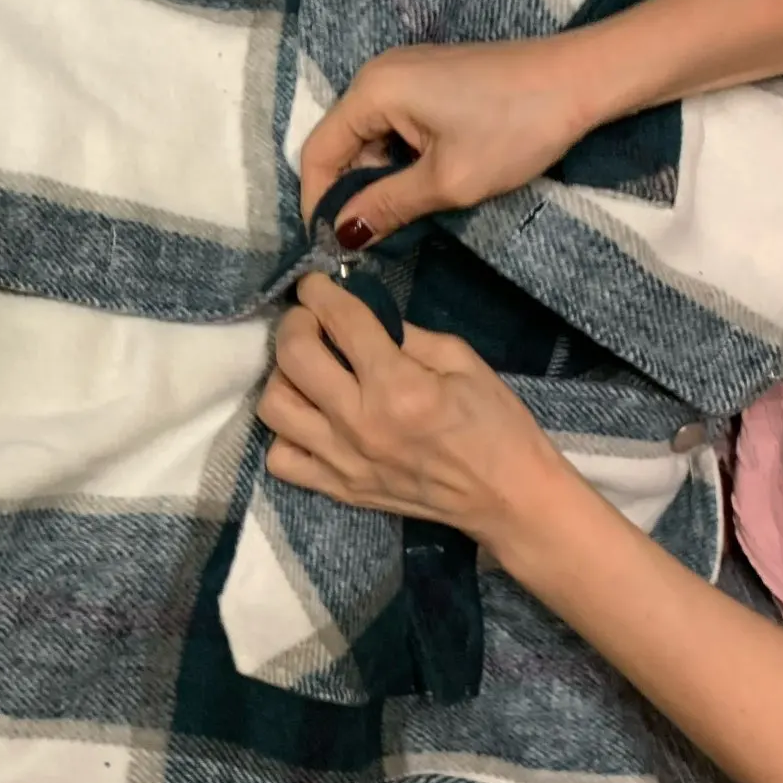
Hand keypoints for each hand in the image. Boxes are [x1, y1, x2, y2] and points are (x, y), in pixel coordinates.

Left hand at [257, 275, 575, 545]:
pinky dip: (285, 434)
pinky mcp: (338, 490)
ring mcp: (343, 460)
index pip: (342, 322)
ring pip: (274, 407)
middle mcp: (361, 423)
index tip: (315, 284)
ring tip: (307, 370)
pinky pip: (280, 459)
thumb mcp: (463, 361)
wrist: (508, 499)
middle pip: (293, 357)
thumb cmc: (496, 425)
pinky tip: (310, 419)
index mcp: (399, 386)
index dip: (320, 292)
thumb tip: (361, 313)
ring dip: (283, 377)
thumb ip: (406, 334)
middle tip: (310, 320)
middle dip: (295, 323)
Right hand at [299, 39, 601, 247]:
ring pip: (369, 137)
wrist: (584, 79)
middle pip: (341, 143)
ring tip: (403, 217)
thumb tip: (342, 235)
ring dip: (379, 178)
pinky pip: (394, 124)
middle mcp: (378, 73)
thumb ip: (387, 207)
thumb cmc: (516, 128)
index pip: (317, 152)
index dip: (317, 202)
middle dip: (350, 192)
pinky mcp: (429, 78)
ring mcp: (404, 72)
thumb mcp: (449, 181)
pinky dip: (400, 158)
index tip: (332, 246)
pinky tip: (424, 184)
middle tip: (371, 240)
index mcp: (373, 91)